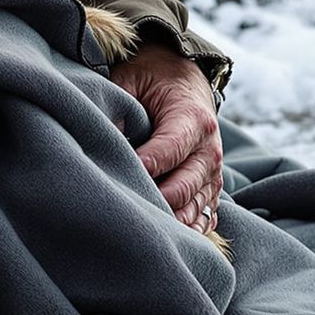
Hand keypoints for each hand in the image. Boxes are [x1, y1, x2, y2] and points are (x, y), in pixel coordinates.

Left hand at [109, 43, 222, 232]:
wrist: (185, 77)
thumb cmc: (153, 77)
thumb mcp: (131, 78)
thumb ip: (119, 104)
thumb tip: (101, 133)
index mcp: (193, 118)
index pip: (170, 150)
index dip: (145, 166)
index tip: (121, 175)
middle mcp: (210, 149)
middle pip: (184, 186)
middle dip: (155, 200)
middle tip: (124, 208)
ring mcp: (214, 171)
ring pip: (195, 206)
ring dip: (170, 220)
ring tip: (140, 230)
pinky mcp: (211, 186)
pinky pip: (205, 215)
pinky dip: (188, 228)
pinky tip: (166, 237)